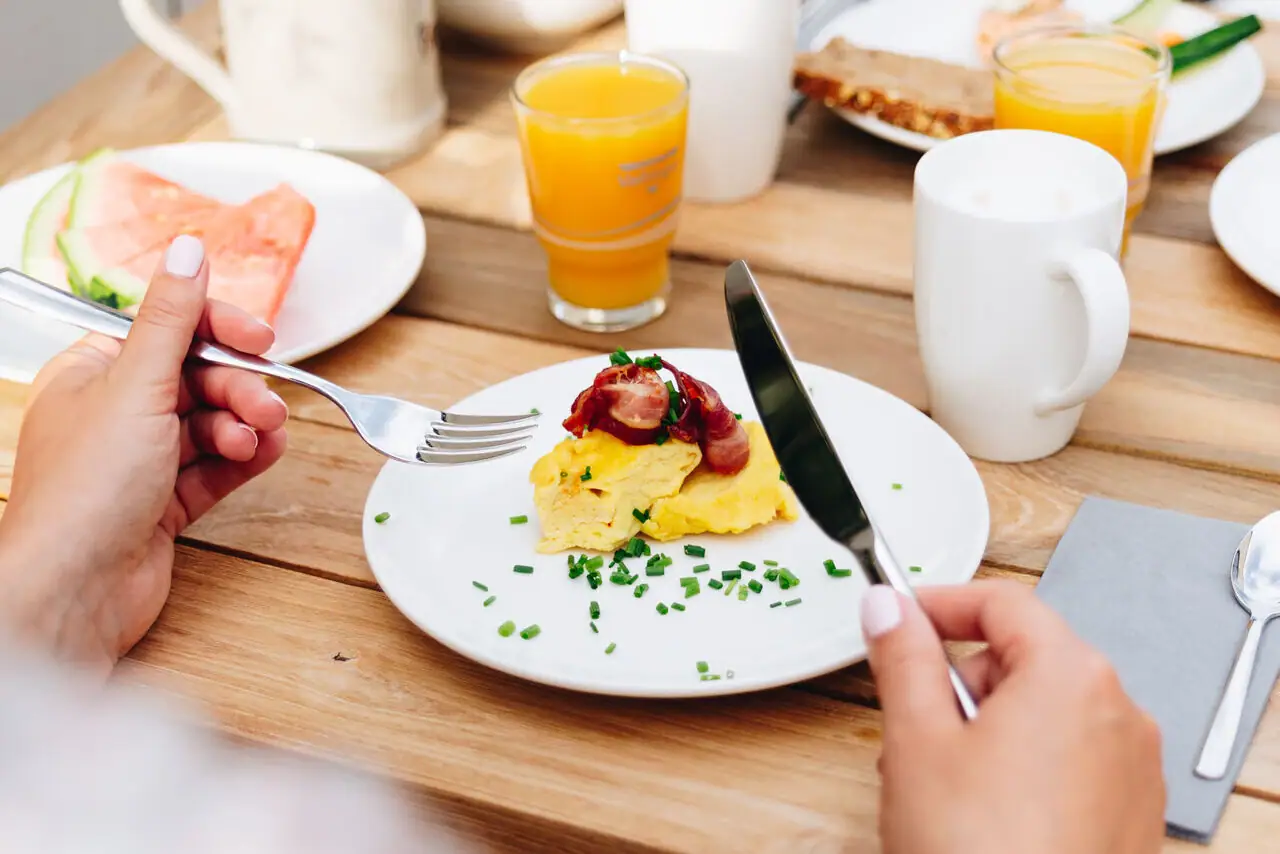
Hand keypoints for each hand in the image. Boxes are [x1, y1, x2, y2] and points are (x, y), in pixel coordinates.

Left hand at [0, 236, 287, 677]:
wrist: (75, 592)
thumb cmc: (84, 493)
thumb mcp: (137, 385)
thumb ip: (172, 317)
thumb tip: (187, 249)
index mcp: (93, 373)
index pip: (168, 331)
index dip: (217, 332)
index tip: (258, 338)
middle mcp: (115, 413)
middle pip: (198, 379)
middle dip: (239, 389)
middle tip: (267, 406)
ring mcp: (140, 462)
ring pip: (212, 424)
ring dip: (245, 426)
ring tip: (264, 438)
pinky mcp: (164, 505)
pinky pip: (216, 467)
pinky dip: (245, 459)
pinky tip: (266, 455)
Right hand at [861, 580, 1164, 853]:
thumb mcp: (918, 741)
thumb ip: (902, 658)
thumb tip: (887, 607)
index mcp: (1071, 676)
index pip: (1002, 601)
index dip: (939, 602)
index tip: (898, 618)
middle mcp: (1119, 713)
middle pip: (1026, 656)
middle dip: (961, 679)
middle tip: (914, 724)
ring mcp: (1132, 769)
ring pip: (1046, 712)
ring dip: (987, 726)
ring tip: (942, 784)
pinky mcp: (1131, 816)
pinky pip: (1071, 760)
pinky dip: (1023, 766)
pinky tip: (982, 815)